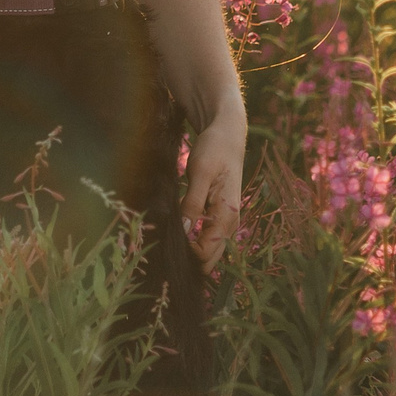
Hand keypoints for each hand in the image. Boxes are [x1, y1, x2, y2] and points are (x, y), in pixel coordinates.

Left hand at [182, 111, 246, 275]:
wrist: (227, 135)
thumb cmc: (214, 150)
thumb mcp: (200, 173)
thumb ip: (193, 203)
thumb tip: (183, 231)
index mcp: (227, 216)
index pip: (206, 252)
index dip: (186, 253)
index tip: (166, 242)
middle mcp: (230, 224)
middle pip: (210, 259)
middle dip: (190, 260)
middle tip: (165, 250)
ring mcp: (226, 221)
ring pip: (210, 251)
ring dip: (192, 252)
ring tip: (169, 242)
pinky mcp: (219, 215)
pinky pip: (208, 238)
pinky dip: (195, 242)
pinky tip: (178, 234)